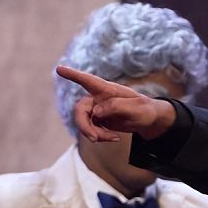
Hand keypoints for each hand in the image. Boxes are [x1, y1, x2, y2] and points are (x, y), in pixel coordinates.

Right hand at [55, 65, 178, 142]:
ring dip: (95, 134)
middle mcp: (98, 98)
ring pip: (84, 122)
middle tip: (94, 139)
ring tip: (113, 138)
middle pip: (80, 109)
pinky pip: (91, 131)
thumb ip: (116, 107)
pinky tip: (114, 138)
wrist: (148, 120)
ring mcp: (97, 109)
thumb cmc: (145, 109)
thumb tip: (96, 112)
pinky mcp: (98, 121)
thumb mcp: (136, 108)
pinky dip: (100, 137)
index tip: (59, 68)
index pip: (88, 81)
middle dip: (84, 125)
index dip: (73, 75)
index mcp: (107, 89)